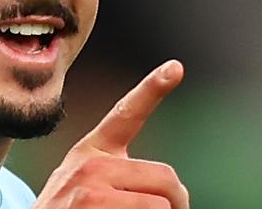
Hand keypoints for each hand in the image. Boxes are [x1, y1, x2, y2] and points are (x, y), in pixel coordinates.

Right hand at [33, 60, 188, 207]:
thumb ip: (120, 176)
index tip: (176, 67)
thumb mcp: (85, 186)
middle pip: (166, 178)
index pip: (126, 114)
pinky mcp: (94, 208)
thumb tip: (172, 192)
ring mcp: (91, 190)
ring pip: (162, 206)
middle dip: (176, 203)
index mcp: (92, 151)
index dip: (153, 89)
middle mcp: (91, 164)